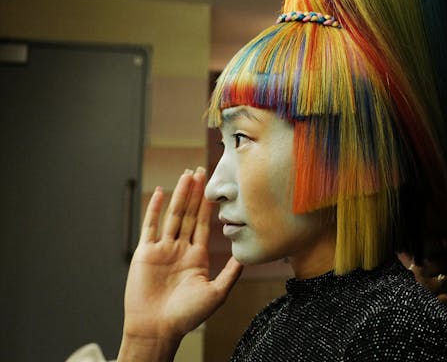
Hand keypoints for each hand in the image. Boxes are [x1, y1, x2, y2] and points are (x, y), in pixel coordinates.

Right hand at [119, 168, 242, 360]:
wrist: (158, 329)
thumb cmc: (187, 316)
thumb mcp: (217, 293)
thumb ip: (231, 273)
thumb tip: (247, 256)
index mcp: (197, 256)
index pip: (204, 224)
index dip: (209, 205)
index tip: (215, 187)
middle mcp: (180, 249)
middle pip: (189, 214)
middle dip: (195, 192)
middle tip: (201, 170)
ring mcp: (162, 249)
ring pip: (173, 216)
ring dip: (179, 195)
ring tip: (187, 175)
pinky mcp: (145, 253)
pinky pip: (150, 226)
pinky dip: (155, 209)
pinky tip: (160, 192)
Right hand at [415, 246, 446, 305]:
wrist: (418, 299)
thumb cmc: (433, 271)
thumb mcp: (432, 256)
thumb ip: (441, 243)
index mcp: (425, 257)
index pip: (430, 248)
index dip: (434, 245)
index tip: (445, 241)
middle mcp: (425, 271)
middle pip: (446, 262)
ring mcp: (429, 287)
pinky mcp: (434, 303)